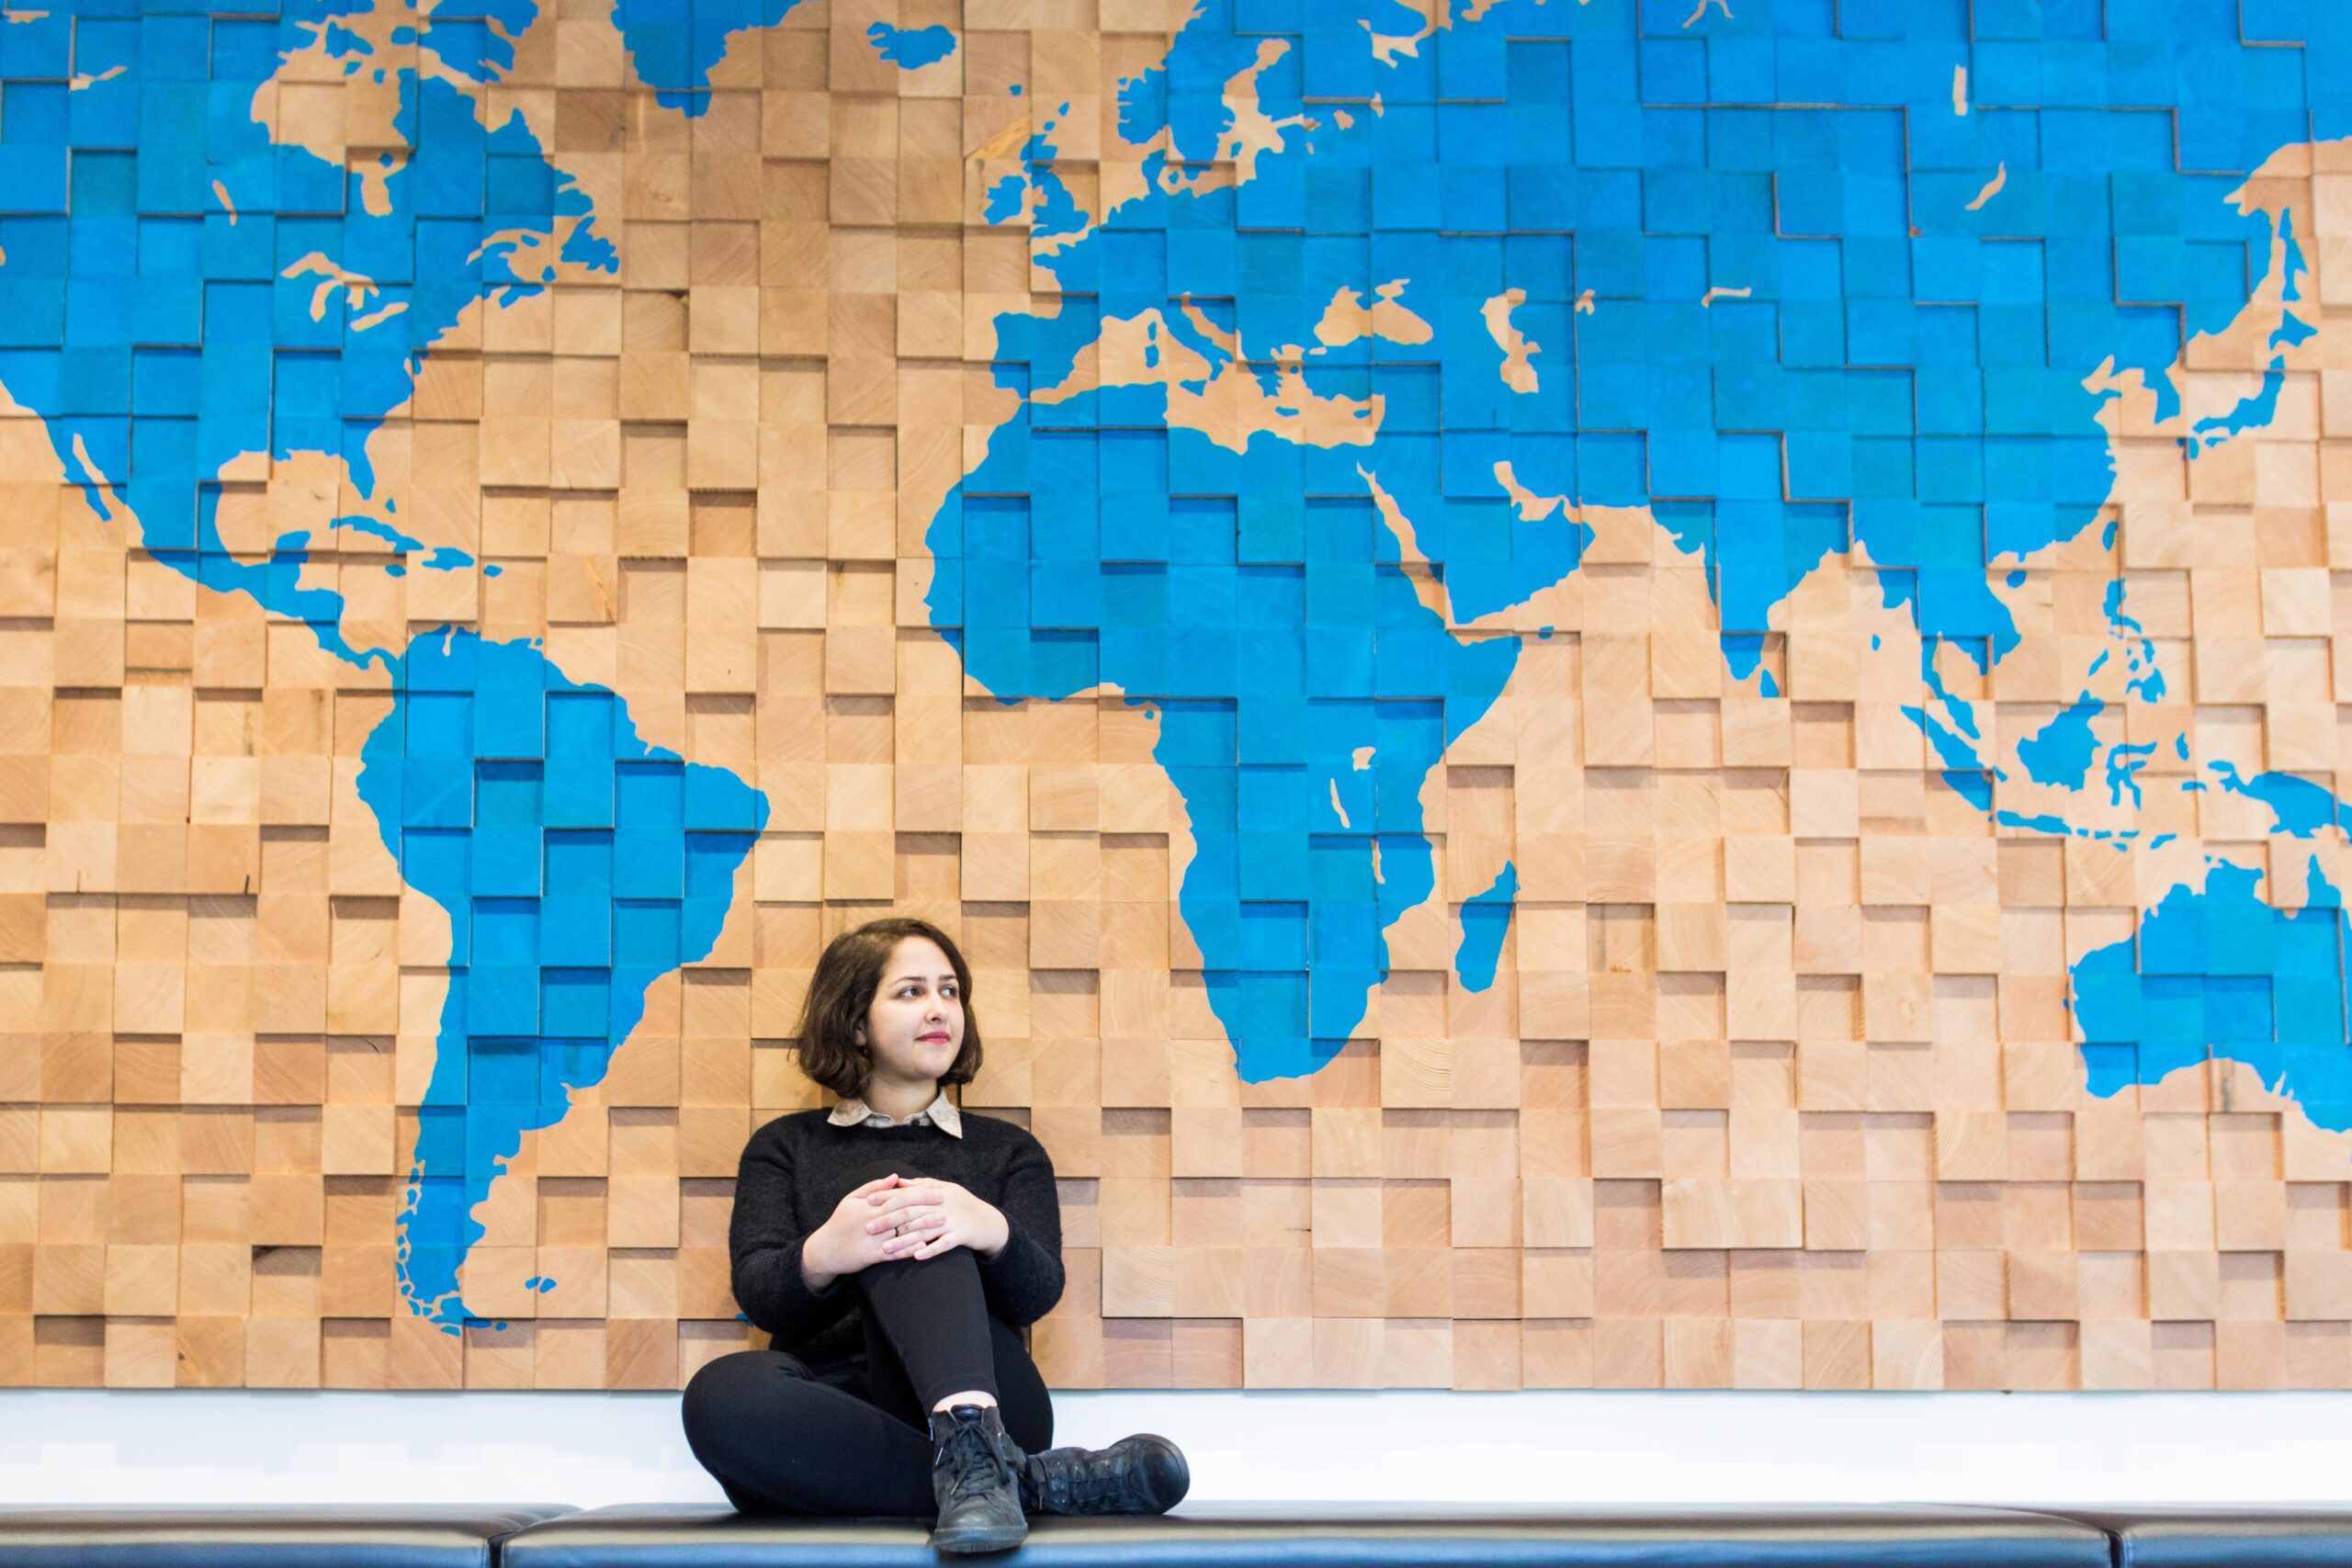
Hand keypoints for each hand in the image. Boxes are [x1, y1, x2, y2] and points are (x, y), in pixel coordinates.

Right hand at [805, 1174, 942, 1284]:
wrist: (824, 1250)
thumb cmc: (839, 1222)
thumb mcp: (851, 1199)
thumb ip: (874, 1187)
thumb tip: (895, 1177)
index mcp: (871, 1206)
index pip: (900, 1196)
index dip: (921, 1193)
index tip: (938, 1191)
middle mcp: (874, 1221)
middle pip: (905, 1212)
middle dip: (927, 1208)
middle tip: (947, 1205)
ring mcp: (874, 1239)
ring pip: (902, 1232)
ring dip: (924, 1227)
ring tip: (942, 1224)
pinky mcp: (872, 1256)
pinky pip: (894, 1252)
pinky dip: (910, 1249)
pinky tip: (924, 1246)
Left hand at [865, 1175, 1009, 1262]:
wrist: (987, 1221)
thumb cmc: (962, 1203)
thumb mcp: (944, 1189)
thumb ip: (921, 1185)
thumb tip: (899, 1181)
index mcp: (935, 1193)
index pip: (906, 1194)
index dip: (887, 1197)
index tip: (868, 1202)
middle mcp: (941, 1206)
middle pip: (910, 1213)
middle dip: (888, 1220)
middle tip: (869, 1228)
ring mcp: (951, 1222)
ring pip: (923, 1231)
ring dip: (903, 1241)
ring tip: (886, 1249)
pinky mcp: (960, 1236)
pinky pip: (944, 1244)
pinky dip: (930, 1250)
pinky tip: (916, 1256)